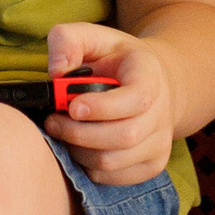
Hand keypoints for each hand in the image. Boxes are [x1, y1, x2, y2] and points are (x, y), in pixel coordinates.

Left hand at [47, 19, 173, 185]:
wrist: (153, 82)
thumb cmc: (115, 59)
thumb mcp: (92, 36)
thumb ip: (68, 41)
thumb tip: (56, 70)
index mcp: (150, 78)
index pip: (135, 100)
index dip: (102, 108)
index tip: (72, 106)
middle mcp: (161, 114)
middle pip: (124, 136)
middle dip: (80, 133)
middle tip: (53, 122)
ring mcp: (159, 143)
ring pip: (116, 161)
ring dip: (80, 151)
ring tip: (63, 132)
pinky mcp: (151, 165)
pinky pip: (115, 178)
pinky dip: (89, 167)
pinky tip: (78, 147)